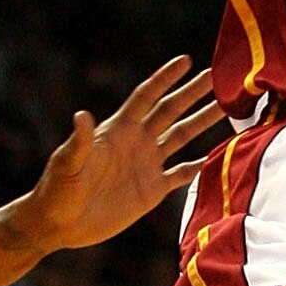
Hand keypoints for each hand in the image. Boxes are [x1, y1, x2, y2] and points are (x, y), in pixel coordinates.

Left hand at [24, 57, 221, 250]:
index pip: (146, 97)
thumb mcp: (67, 164)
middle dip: (194, 93)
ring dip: (203, 122)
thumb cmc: (57, 190)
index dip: (165, 79)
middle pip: (171, 111)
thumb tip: (82, 115)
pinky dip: (200, 165)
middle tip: (218, 77)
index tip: (186, 60)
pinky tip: (220, 155)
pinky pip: (182, 174)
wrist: (59, 225)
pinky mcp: (151, 190)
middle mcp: (136, 142)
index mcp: (117, 130)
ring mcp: (146, 165)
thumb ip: (79, 141)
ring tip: (228, 108)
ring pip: (182, 137)